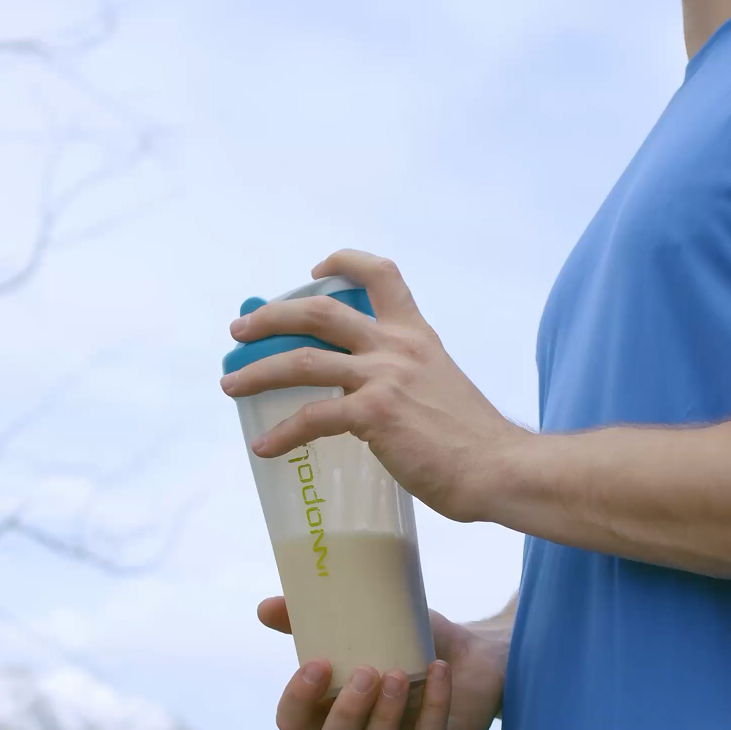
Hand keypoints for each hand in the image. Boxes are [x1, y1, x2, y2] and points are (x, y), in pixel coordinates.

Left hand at [219, 249, 527, 522]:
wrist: (499, 467)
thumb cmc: (473, 441)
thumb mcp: (441, 386)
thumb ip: (406, 380)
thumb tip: (370, 399)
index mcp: (417, 336)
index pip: (382, 274)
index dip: (343, 262)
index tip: (313, 271)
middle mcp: (398, 346)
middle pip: (320, 310)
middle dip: (271, 317)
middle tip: (240, 332)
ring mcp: (384, 378)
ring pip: (303, 360)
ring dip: (257, 371)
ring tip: (230, 384)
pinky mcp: (374, 415)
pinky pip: (312, 418)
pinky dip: (282, 434)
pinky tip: (264, 448)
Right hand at [262, 596, 507, 729]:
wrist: (473, 655)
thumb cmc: (410, 643)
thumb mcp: (367, 624)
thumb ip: (317, 619)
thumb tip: (265, 608)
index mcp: (327, 711)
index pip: (292, 722)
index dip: (297, 700)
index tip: (318, 664)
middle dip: (347, 713)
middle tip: (367, 672)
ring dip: (386, 714)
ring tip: (400, 672)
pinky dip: (432, 707)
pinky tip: (438, 673)